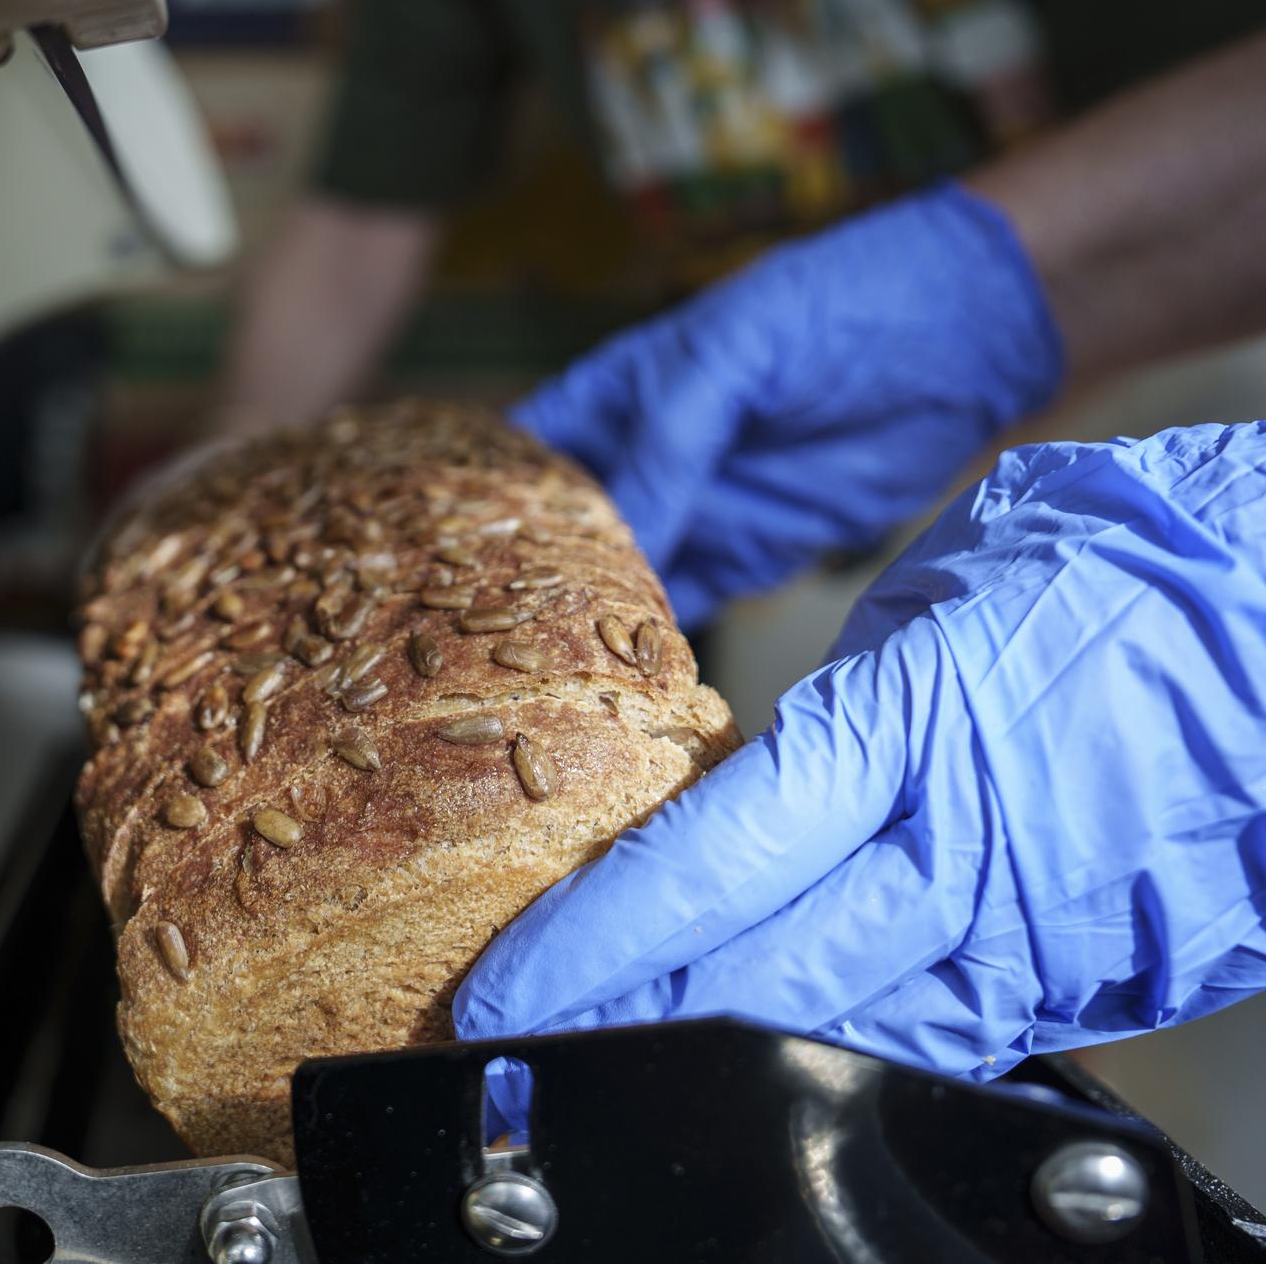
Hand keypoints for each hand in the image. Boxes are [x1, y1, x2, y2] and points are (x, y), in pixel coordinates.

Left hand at [456, 424, 1265, 1117]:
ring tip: (628, 1066)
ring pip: (843, 1038)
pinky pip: (942, 1041)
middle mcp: (960, 854)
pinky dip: (848, 1057)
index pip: (700, 870)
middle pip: (750, 984)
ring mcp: (1034, 936)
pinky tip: (781, 1062)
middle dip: (625, 1033)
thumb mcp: (943, 592)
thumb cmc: (1128, 565)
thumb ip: (839, 699)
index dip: (587, 950)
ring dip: (723, 1064)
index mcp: (901, 730)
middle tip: (531, 1058)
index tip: (501, 992)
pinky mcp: (1092, 980)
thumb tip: (757, 763)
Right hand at [511, 182, 1063, 627]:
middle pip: (560, 531)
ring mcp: (694, 511)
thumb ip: (670, 443)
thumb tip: (617, 536)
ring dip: (586, 618)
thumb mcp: (733, 355)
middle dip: (525, 580)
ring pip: (616, 577)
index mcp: (615, 395)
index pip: (524, 453)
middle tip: (482, 643)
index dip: (481, 500)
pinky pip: (686, 605)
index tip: (438, 559)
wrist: (968, 335)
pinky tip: (625, 671)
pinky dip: (657, 638)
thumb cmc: (836, 306)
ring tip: (538, 672)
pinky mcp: (750, 553)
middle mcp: (641, 459)